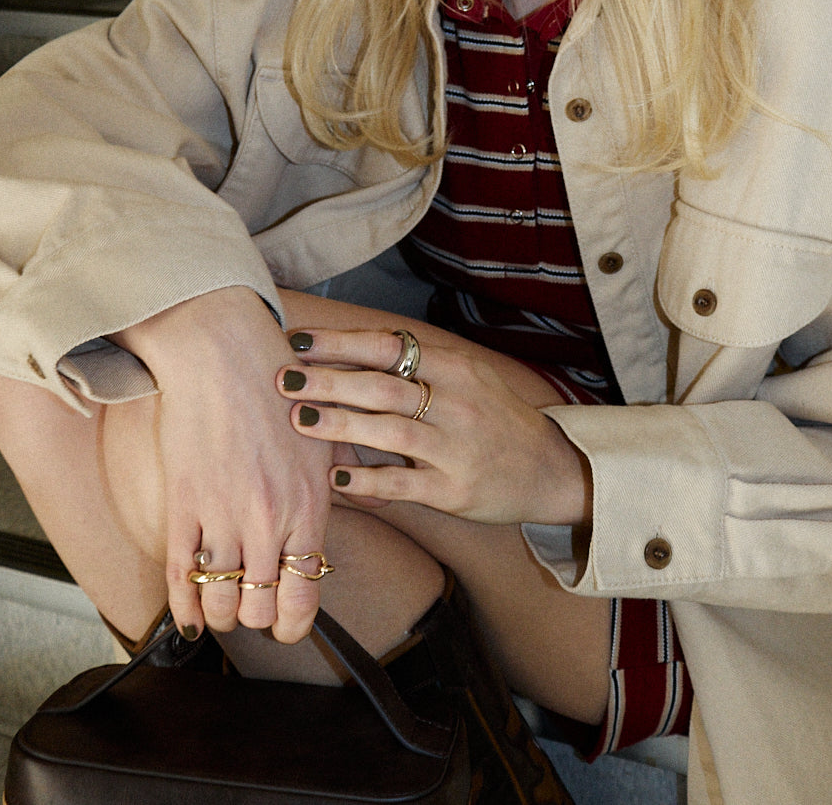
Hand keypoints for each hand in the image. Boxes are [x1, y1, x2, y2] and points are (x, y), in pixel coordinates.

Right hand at [111, 288, 334, 643]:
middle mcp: (268, 519)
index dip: (291, 625)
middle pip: (260, 609)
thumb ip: (338, 480)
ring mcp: (223, 514)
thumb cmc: (279, 386)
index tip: (284, 624)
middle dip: (255, 618)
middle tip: (252, 607)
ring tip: (222, 604)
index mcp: (309, 505)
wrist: (224, 352)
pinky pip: (181, 577)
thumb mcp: (323, 436)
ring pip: (220, 602)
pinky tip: (189, 617)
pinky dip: (184, 607)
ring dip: (221, 614)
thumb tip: (359, 509)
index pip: (303, 598)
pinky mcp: (184, 502)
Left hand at [276, 327, 590, 525]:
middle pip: (382, 386)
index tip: (298, 342)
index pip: (388, 347)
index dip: (340, 343)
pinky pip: (404, 484)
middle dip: (329, 381)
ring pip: (390, 431)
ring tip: (298, 420)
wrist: (547, 468)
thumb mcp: (465, 379)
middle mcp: (456, 403)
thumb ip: (415, 366)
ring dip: (340, 425)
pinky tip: (335, 479)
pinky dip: (368, 480)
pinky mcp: (455, 490)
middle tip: (284, 379)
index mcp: (454, 369)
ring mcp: (456, 448)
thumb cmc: (491, 418)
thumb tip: (345, 352)